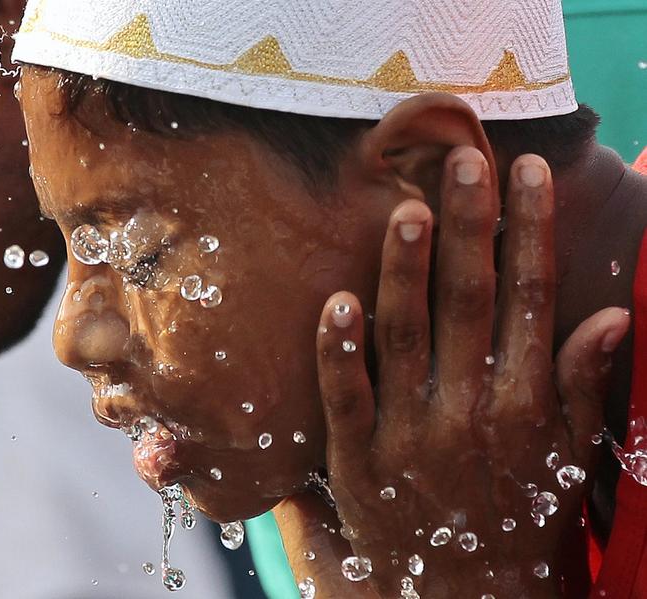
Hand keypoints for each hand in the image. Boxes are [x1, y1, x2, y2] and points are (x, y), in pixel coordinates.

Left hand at [277, 148, 630, 596]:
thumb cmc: (522, 519)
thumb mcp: (570, 458)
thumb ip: (583, 385)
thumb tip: (614, 315)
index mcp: (526, 403)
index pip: (532, 297)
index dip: (529, 229)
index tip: (524, 169)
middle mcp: (472, 411)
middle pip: (471, 301)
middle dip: (469, 226)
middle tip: (464, 158)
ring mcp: (411, 435)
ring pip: (408, 337)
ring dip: (408, 272)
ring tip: (409, 207)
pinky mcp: (359, 462)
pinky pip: (346, 398)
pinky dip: (342, 351)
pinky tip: (337, 301)